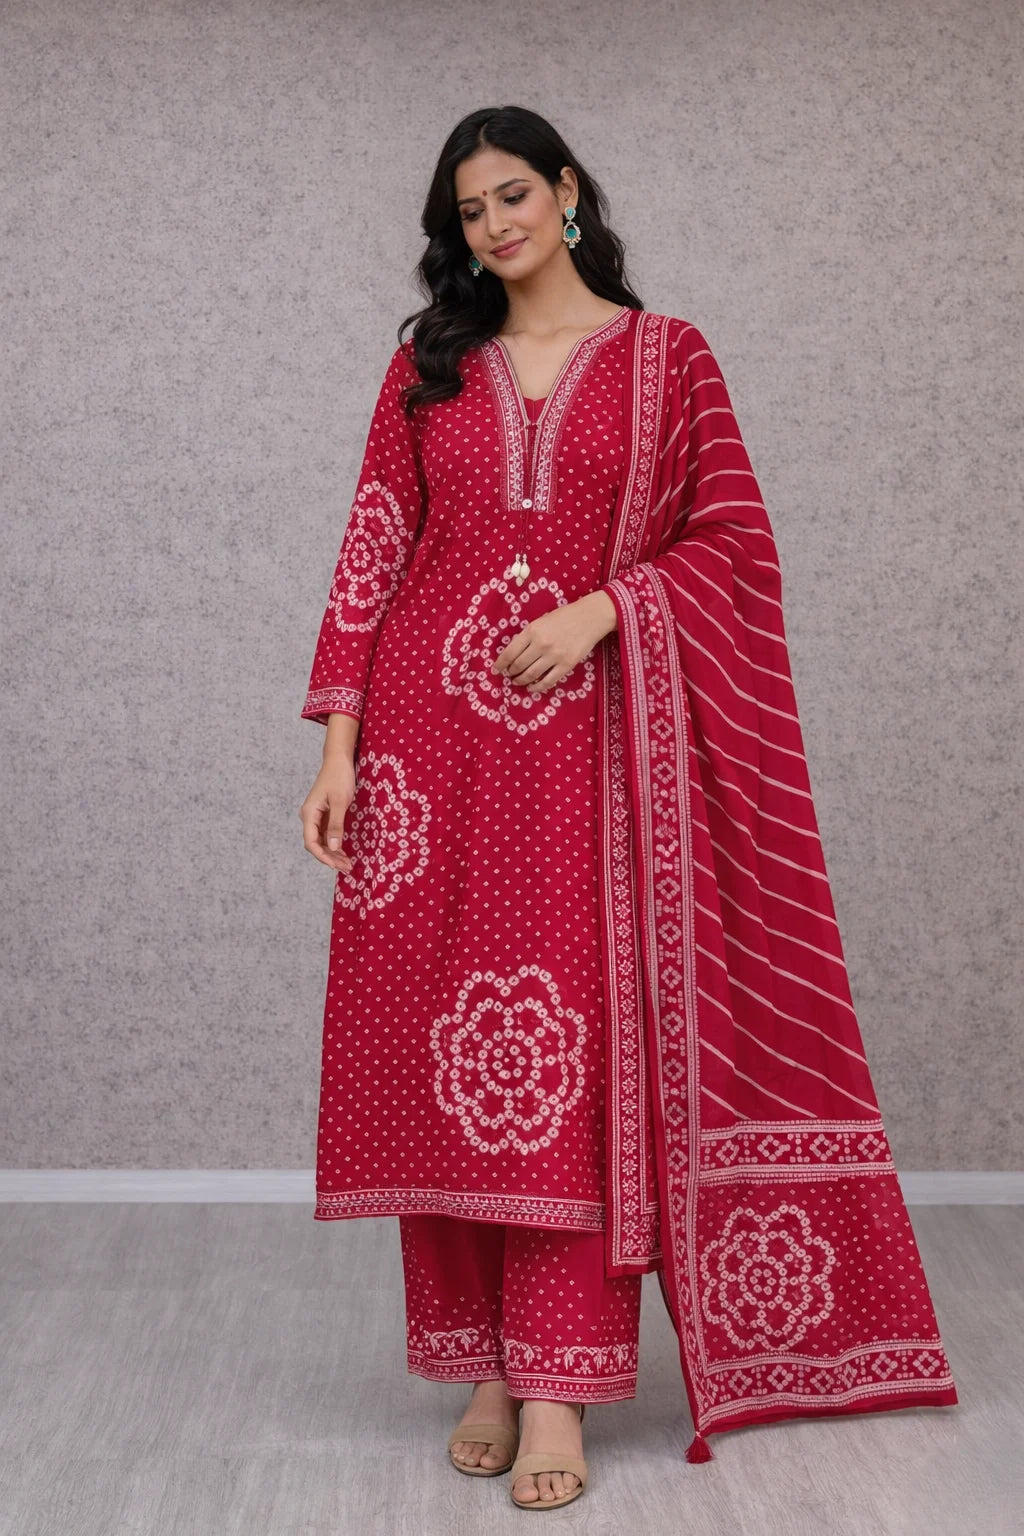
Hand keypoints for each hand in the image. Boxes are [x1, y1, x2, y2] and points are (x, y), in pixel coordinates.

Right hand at [299, 757, 356, 872]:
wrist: (338, 760)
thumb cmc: (339, 777)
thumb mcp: (340, 802)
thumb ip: (336, 825)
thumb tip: (333, 847)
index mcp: (309, 814)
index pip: (311, 842)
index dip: (323, 856)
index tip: (336, 865)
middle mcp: (309, 817)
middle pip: (316, 844)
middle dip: (330, 858)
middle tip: (347, 868)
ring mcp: (316, 817)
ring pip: (322, 841)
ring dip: (333, 853)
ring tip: (347, 864)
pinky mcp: (323, 815)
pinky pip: (326, 834)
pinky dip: (335, 844)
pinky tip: (344, 852)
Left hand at [492, 590, 616, 692]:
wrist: (590, 617)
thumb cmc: (564, 617)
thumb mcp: (541, 621)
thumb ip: (528, 636)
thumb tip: (514, 654)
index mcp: (532, 630)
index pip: (509, 652)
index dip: (500, 664)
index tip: (495, 670)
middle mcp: (541, 644)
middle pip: (518, 665)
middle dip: (510, 673)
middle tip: (508, 675)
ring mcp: (554, 656)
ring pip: (531, 675)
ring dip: (521, 680)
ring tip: (517, 681)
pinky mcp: (566, 665)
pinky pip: (548, 681)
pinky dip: (537, 687)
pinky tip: (531, 688)